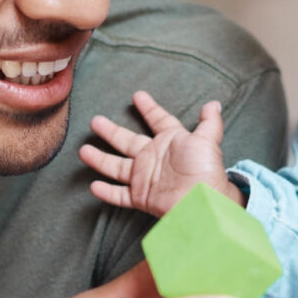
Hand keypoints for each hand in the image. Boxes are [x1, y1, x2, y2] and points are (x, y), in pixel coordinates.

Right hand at [79, 90, 240, 216]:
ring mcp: (146, 177)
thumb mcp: (208, 141)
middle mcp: (154, 157)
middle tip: (95, 121)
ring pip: (116, 166)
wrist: (203, 201)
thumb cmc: (205, 170)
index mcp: (170, 141)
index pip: (158, 120)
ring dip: (100, 159)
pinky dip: (107, 192)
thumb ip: (209, 122)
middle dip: (111, 131)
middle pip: (127, 141)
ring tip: (83, 150)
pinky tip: (93, 185)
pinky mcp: (141, 197)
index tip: (138, 96)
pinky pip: (120, 194)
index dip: (149, 108)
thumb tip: (213, 103)